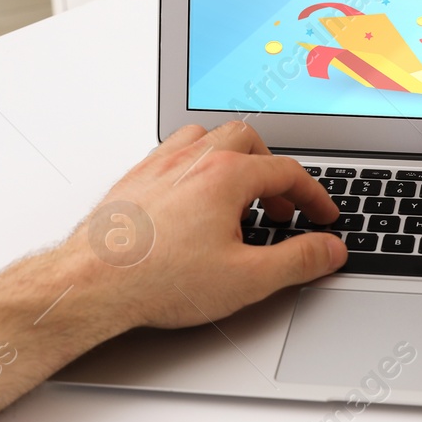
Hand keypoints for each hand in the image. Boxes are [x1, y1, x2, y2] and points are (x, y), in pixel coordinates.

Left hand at [59, 121, 346, 330]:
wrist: (93, 283)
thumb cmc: (158, 279)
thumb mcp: (247, 280)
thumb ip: (297, 261)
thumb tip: (329, 249)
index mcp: (226, 175)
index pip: (287, 171)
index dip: (314, 195)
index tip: (322, 216)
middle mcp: (193, 159)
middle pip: (247, 141)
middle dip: (273, 171)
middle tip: (281, 206)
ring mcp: (160, 165)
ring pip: (207, 137)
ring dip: (232, 158)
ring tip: (240, 192)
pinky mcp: (135, 179)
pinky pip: (173, 152)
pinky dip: (196, 165)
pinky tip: (194, 195)